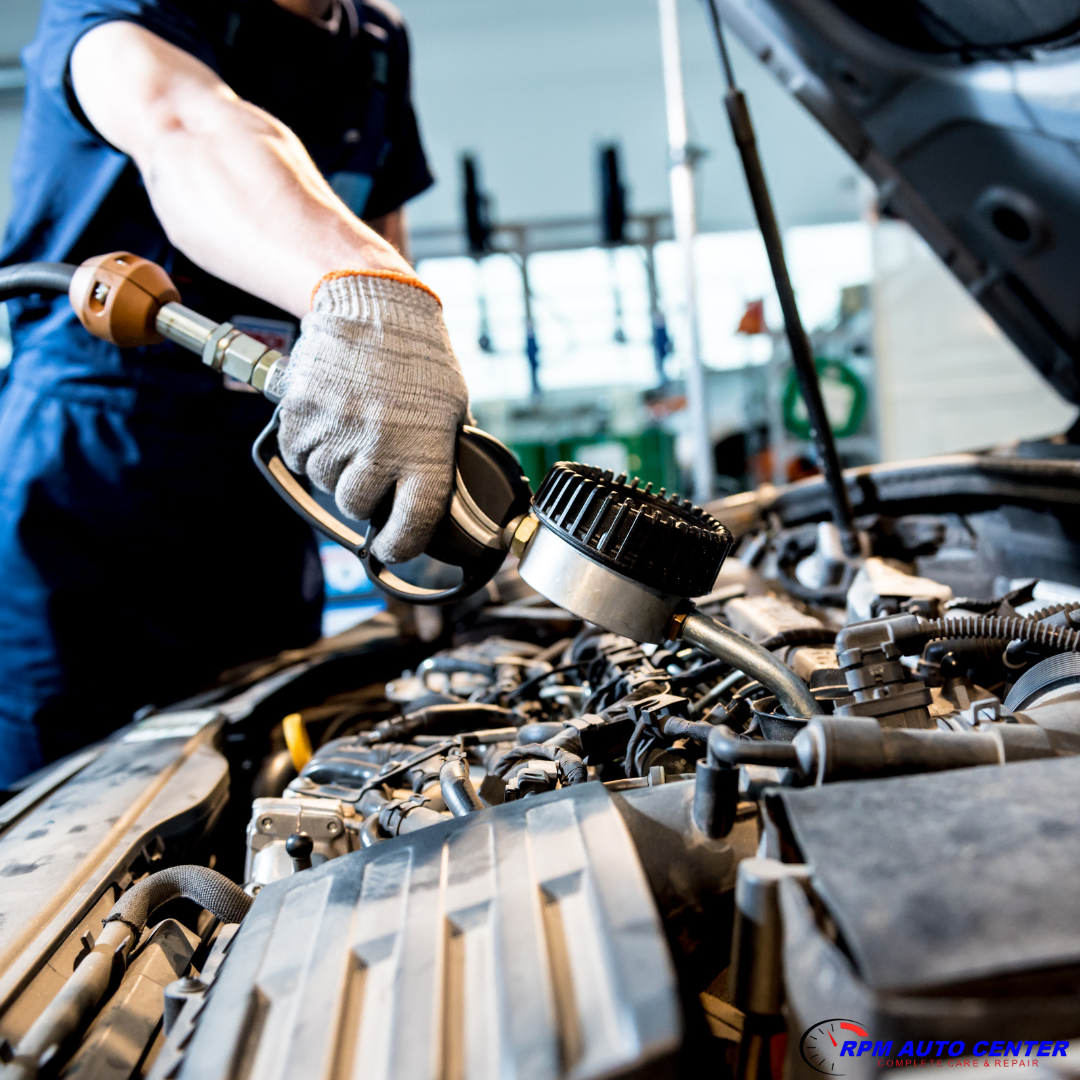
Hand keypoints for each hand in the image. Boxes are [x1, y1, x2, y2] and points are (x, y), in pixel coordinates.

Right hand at [275, 272, 469, 562]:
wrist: (375, 302)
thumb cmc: (419, 358)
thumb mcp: (453, 411)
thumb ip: (439, 459)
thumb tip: (433, 502)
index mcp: (425, 451)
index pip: (411, 526)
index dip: (399, 546)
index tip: (390, 547)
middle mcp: (379, 446)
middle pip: (357, 506)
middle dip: (363, 495)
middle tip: (372, 468)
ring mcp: (336, 429)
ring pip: (323, 481)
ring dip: (334, 468)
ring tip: (352, 433)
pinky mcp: (301, 412)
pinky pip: (297, 455)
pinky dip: (308, 448)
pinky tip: (328, 423)